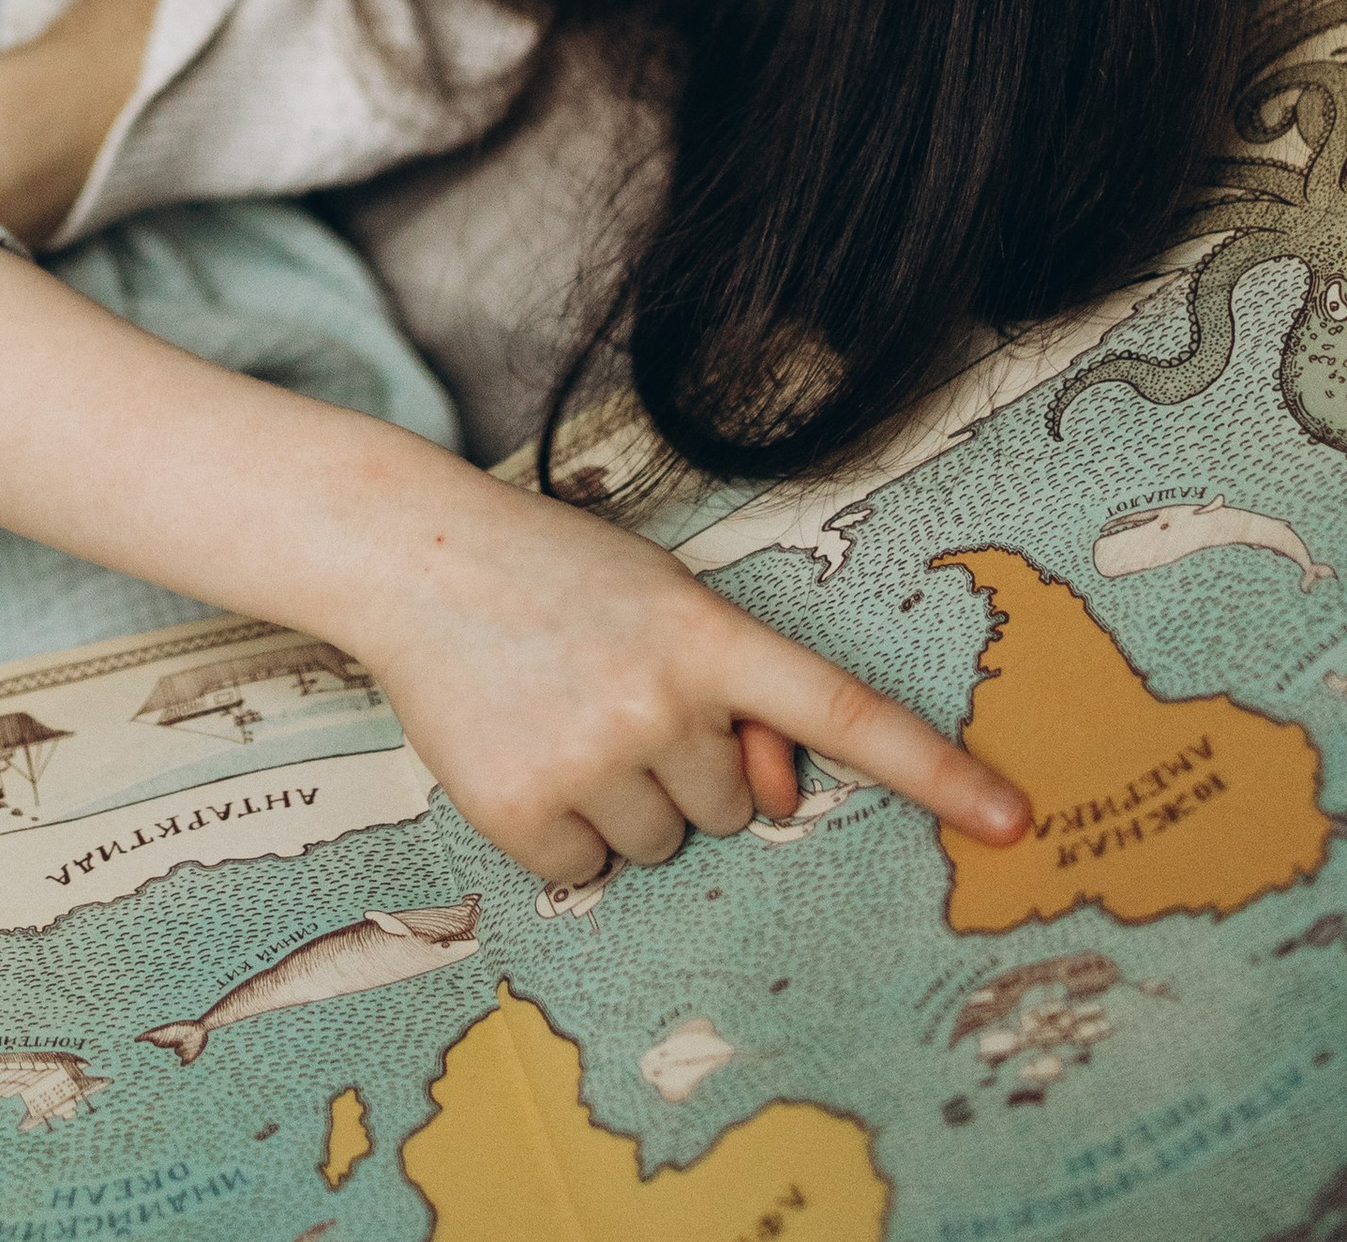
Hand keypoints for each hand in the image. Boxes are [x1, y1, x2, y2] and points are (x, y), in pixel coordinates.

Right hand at [346, 467, 1028, 890]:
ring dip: (626, 796)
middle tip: (609, 690)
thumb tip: (780, 793)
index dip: (933, 770)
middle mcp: (660, 700)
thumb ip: (737, 690)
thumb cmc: (554, 575)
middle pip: (735, 803)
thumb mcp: (661, 602)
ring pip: (665, 840)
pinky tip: (521, 750)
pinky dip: (561, 828)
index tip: (1013, 820)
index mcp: (705, 632)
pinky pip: (588, 869)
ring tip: (560, 711)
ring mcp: (592, 757)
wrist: (412, 556)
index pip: (842, 710)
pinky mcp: (524, 811)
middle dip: (685, 761)